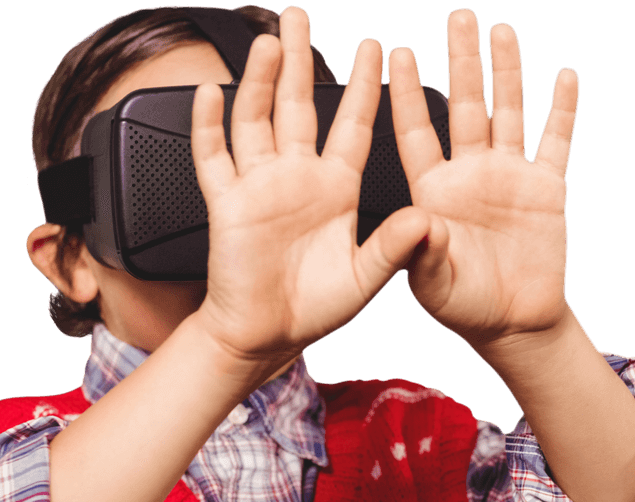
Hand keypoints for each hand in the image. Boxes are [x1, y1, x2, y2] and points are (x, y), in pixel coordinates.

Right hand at [190, 6, 429, 381]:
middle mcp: (297, 180)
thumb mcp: (365, 280)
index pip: (353, 127)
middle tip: (298, 17)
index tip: (376, 47)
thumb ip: (394, 249)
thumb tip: (426, 221)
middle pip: (299, 107)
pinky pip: (214, 158)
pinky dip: (207, 126)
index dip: (364, 88)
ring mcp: (260, 188)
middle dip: (300, 61)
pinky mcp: (227, 205)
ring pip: (256, 121)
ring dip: (260, 82)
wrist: (265, 336)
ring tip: (269, 44)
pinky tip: (209, 94)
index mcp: (336, 190)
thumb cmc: (315, 310)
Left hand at [388, 8, 578, 353]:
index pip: (416, 134)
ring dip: (506, 73)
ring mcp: (507, 178)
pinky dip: (562, 111)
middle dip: (460, 63)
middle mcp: (468, 176)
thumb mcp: (432, 286)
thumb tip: (422, 223)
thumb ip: (421, 253)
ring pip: (507, 113)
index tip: (397, 54)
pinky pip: (556, 142)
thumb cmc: (462, 307)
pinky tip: (563, 76)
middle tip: (456, 18)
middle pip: (464, 108)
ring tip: (501, 31)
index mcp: (433, 193)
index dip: (408, 96)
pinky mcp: (545, 189)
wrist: (511, 323)